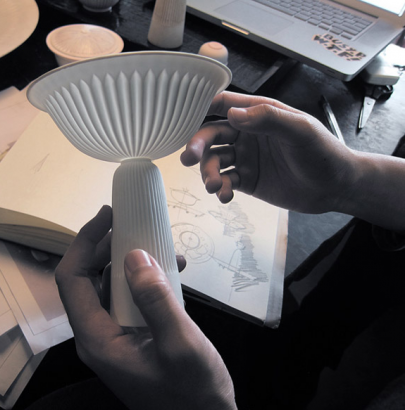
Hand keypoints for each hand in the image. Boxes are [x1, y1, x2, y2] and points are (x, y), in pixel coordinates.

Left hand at [55, 206, 236, 409]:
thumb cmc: (193, 393)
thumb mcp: (180, 344)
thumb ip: (155, 299)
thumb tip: (134, 255)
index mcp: (97, 339)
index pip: (71, 280)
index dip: (84, 243)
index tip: (107, 216)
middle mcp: (98, 335)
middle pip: (86, 279)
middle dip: (106, 246)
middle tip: (131, 222)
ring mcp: (114, 337)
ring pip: (108, 286)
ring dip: (128, 261)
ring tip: (159, 245)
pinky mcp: (130, 337)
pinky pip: (127, 299)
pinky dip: (144, 280)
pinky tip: (171, 271)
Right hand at [180, 91, 355, 213]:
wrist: (335, 187)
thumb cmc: (323, 152)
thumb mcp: (300, 130)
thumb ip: (268, 119)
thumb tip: (232, 114)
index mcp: (259, 114)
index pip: (224, 103)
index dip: (202, 106)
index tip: (183, 116)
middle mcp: (247, 134)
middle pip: (212, 135)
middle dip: (198, 146)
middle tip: (189, 159)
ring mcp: (246, 158)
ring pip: (214, 161)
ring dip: (208, 172)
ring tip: (215, 186)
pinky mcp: (247, 180)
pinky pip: (225, 182)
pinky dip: (220, 189)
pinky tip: (225, 196)